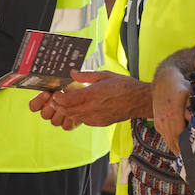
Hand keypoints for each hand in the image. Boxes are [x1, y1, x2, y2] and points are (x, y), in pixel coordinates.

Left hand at [30, 70, 150, 129]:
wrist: (139, 100)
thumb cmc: (124, 86)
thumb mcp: (105, 75)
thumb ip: (86, 75)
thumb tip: (72, 72)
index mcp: (92, 94)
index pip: (67, 99)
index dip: (57, 98)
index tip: (55, 94)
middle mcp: (92, 108)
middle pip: (67, 110)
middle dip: (58, 106)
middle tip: (54, 101)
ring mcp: (96, 117)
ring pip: (75, 117)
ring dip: (67, 112)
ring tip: (64, 105)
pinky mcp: (101, 123)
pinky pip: (84, 121)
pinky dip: (78, 116)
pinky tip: (79, 110)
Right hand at [152, 65, 194, 154]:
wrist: (162, 81)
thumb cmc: (179, 87)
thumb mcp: (190, 95)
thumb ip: (193, 110)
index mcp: (172, 114)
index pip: (181, 136)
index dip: (188, 149)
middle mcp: (164, 120)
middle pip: (175, 143)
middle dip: (185, 155)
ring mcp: (160, 123)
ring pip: (170, 143)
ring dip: (179, 152)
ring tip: (189, 164)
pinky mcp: (158, 124)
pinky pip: (167, 139)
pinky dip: (174, 146)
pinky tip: (181, 152)